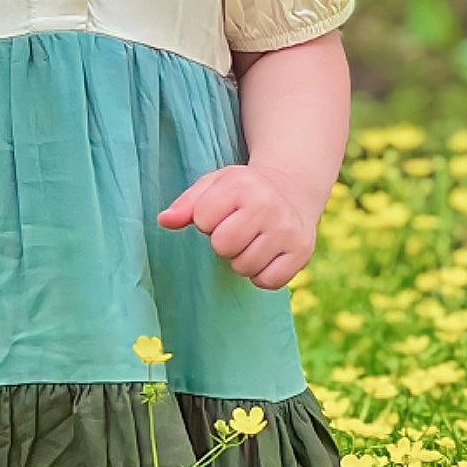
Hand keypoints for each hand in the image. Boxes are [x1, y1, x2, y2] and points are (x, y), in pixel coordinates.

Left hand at [157, 164, 315, 290]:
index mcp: (242, 185)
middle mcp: (268, 205)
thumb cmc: (242, 191)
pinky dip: (261, 275)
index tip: (221, 213)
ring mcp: (288, 230)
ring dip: (242, 260)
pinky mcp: (302, 252)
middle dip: (222, 243)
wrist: (292, 190)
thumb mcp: (213, 186)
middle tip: (236, 231)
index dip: (206, 220)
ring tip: (251, 241)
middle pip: (223, 245)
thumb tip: (164, 221)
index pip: (203, 219)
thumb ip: (186, 204)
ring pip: (244, 267)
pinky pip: (268, 281)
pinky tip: (265, 255)